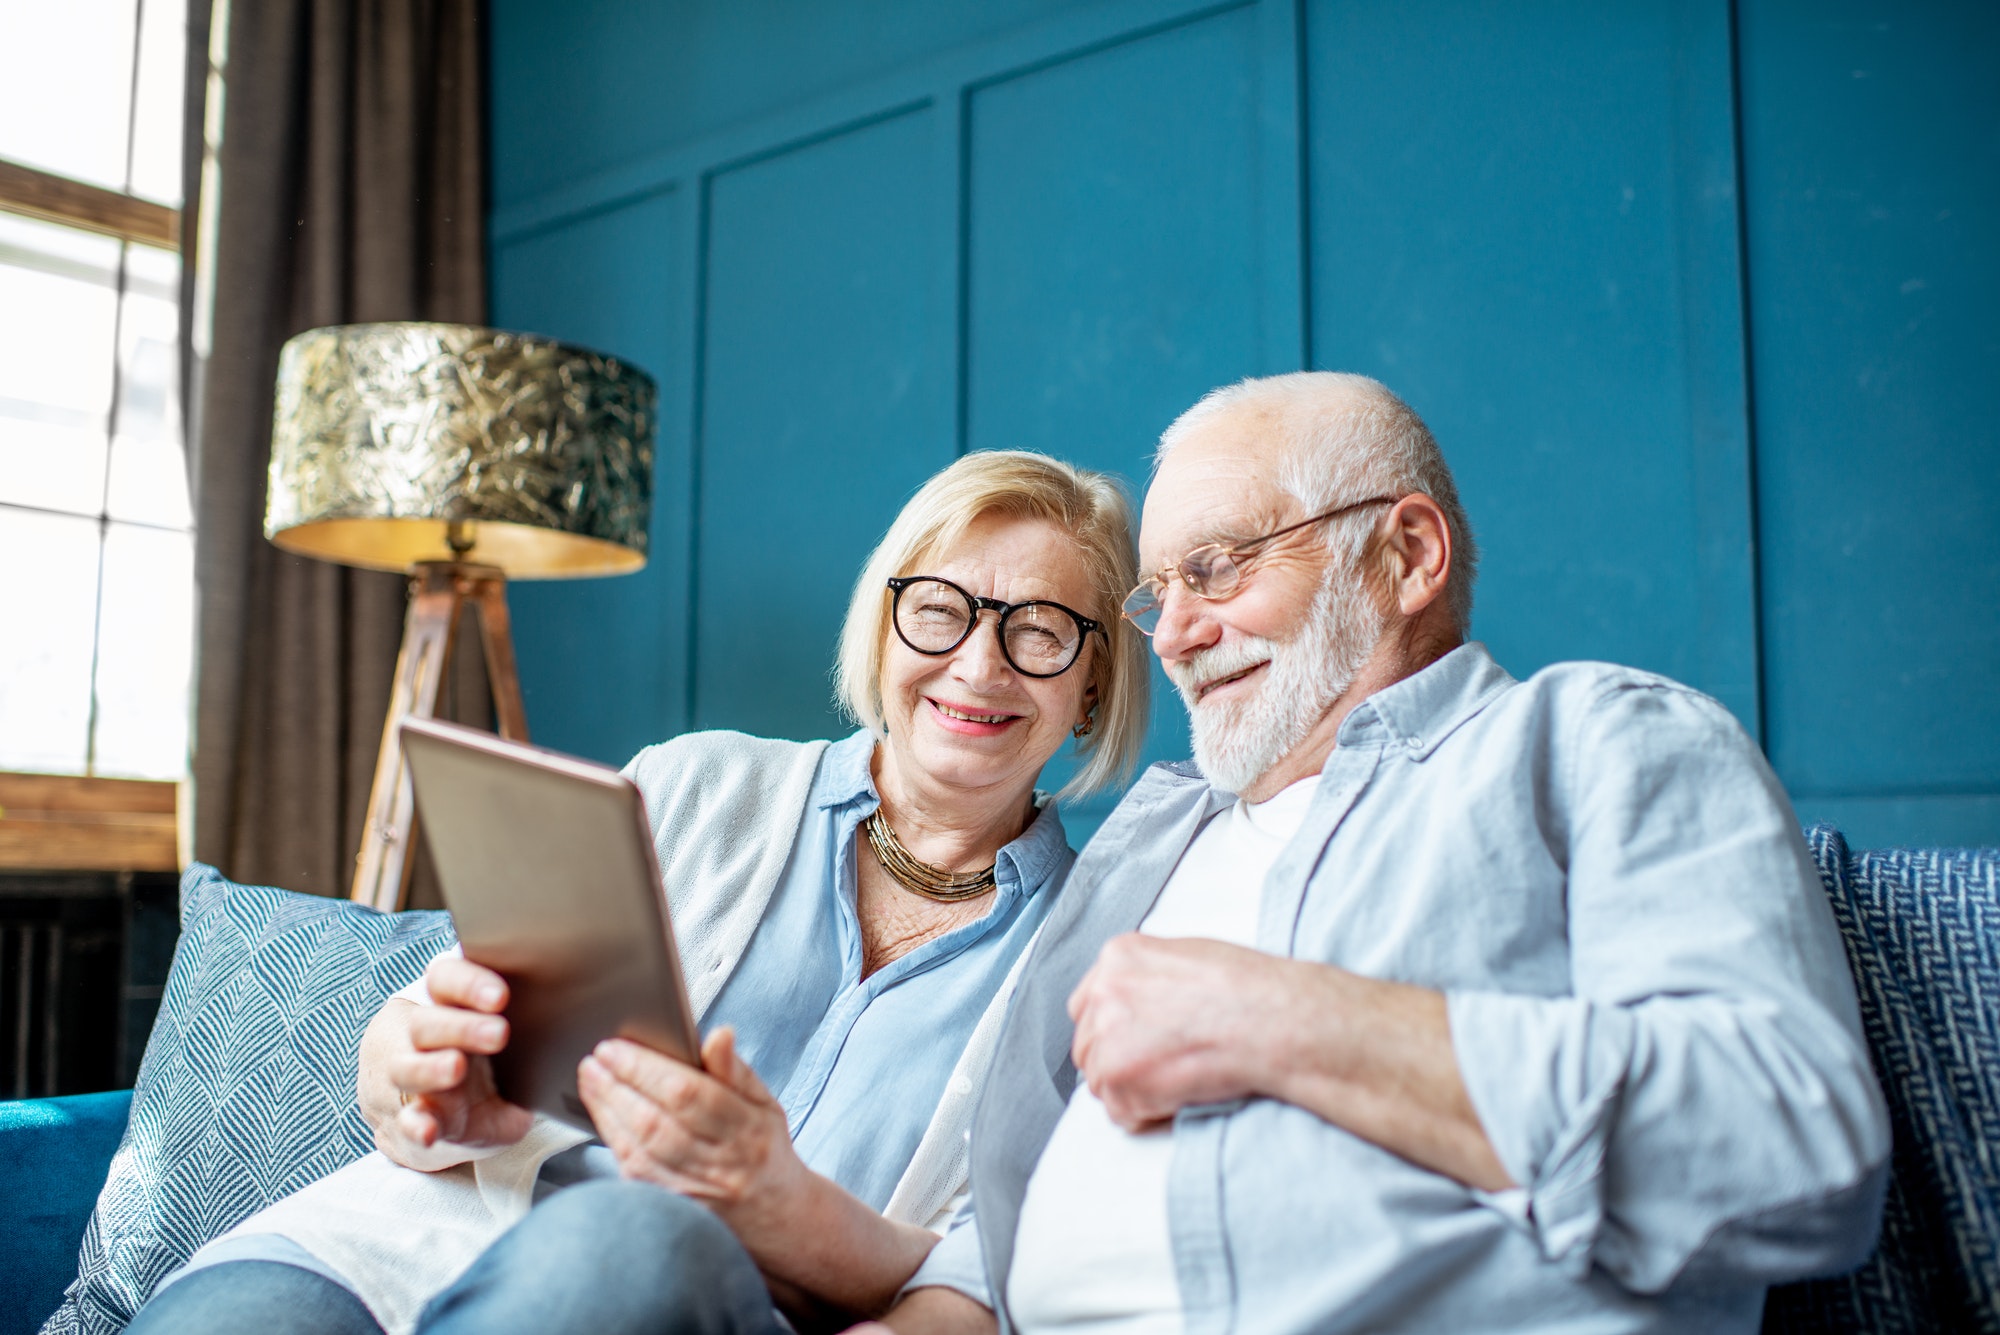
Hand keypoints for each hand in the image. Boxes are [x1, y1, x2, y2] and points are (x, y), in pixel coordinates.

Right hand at [363, 955, 534, 1169]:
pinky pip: (405, 1120)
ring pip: (406, 1066)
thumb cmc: (482, 1064)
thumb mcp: (506, 1041)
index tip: (501, 996)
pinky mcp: (406, 1119)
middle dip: (462, 1026)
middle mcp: (421, 1037)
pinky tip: (427, 1129)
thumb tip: (583, 1036)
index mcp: (446, 1005)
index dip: (470, 983)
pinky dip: (415, 1124)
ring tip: (455, 1069)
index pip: (446, 979)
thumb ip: (530, 1033)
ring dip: (431, 1068)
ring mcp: (408, 1079)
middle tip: (498, 1033)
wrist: (438, 1116)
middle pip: (426, 1022)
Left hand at [579, 1027, 808, 1233]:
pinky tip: (602, 1116)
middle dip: (617, 1087)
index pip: (689, 1093)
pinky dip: (614, 1142)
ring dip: (607, 1111)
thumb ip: (735, 1069)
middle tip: (593, 1060)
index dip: (646, 1069)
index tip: (616, 1047)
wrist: (775, 1214)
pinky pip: (635, 1175)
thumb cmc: (763, 1149)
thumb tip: (718, 1035)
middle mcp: (721, 1163)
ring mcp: (695, 1191)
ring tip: (590, 1080)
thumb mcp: (763, 1102)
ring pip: (640, 1150)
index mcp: (747, 1129)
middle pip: (656, 1122)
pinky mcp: (674, 1209)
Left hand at [1069, 933, 1514, 1190]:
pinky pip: (1120, 1113)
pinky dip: (1154, 1114)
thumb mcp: (1211, 960)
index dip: (1126, 1029)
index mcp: (1127, 946)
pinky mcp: (1127, 1073)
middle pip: (1089, 1042)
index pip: (1092, 998)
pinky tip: (1198, 1092)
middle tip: (1190, 1063)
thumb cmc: (1278, 992)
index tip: (1165, 1043)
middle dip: (1130, 1062)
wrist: (1305, 1023)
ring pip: (1102, 1082)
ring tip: (1203, 1074)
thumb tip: (1133, 998)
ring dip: (1145, 1092)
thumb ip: (1164, 976)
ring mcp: (1113, 1027)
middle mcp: (1108, 981)